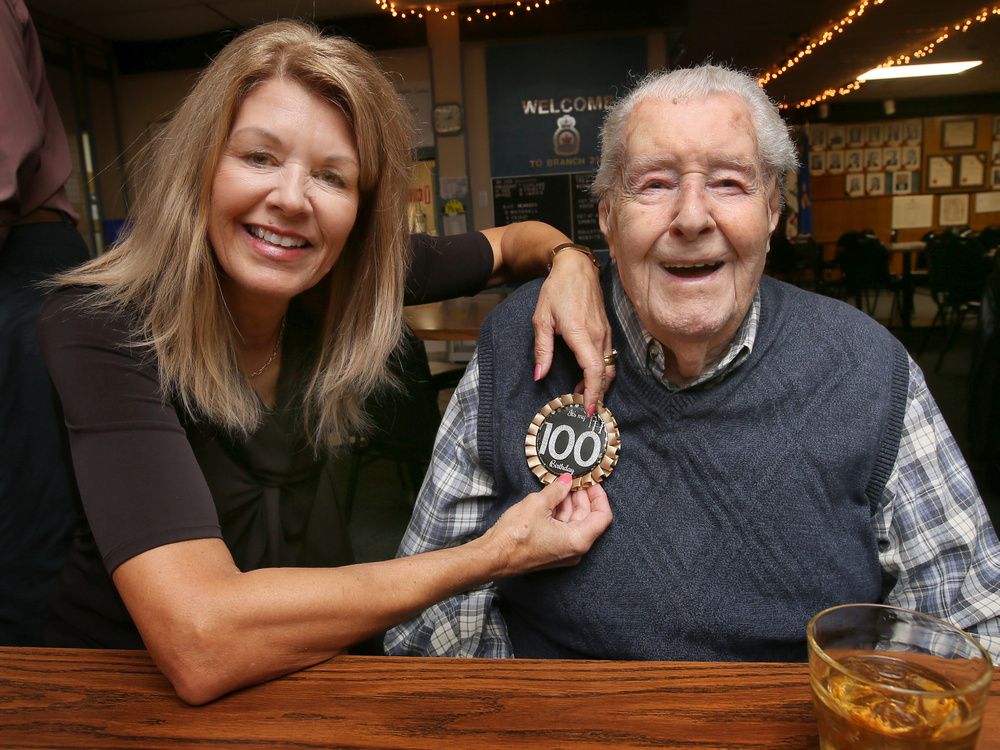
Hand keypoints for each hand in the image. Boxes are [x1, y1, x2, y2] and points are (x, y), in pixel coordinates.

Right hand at [485, 474, 611, 577]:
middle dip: (582, 497)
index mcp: (578, 540)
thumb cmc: (514, 537)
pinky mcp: (552, 550)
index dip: (599, 496)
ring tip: (560, 486)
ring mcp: (563, 552)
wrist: (493, 557)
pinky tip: (551, 499)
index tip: (591, 482)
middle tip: (574, 479)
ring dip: (569, 503)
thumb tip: (567, 481)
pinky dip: (560, 513)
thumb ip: (557, 490)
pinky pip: (563, 529)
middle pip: (588, 518)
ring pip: (574, 523)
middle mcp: (575, 550)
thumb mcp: (537, 504)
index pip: (603, 516)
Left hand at [533, 249, 613, 413]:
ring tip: (582, 393)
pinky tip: (587, 375)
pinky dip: (601, 370)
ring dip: (599, 383)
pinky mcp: (606, 330)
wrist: (576, 267)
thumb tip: (540, 375)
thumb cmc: (557, 290)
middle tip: (583, 406)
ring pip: (608, 366)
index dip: (593, 391)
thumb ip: (542, 349)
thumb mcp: (541, 319)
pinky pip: (608, 356)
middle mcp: (598, 335)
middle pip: (605, 372)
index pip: (593, 369)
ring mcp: (605, 332)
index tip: (588, 408)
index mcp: (581, 333)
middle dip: (597, 393)